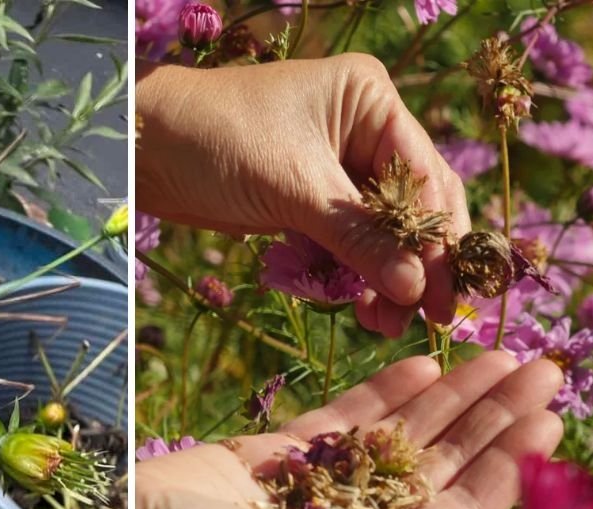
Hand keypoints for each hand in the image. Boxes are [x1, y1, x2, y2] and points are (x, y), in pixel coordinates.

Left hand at [135, 55, 469, 336]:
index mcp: (370, 100)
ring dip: (386, 278)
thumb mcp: (295, 189)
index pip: (424, 177)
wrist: (142, 150)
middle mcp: (363, 129)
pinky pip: (347, 243)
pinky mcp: (308, 201)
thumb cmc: (217, 141)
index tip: (449, 297)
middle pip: (411, 207)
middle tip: (428, 320)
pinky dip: (353, 275)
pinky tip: (361, 309)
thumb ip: (359, 239)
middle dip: (417, 264)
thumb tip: (418, 289)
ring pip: (381, 231)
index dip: (440, 240)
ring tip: (384, 325)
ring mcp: (336, 167)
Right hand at [135, 353, 563, 508]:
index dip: (511, 463)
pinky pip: (350, 417)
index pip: (466, 507)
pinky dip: (387, 390)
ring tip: (498, 354)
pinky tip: (424, 363)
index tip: (550, 416)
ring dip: (453, 396)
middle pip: (447, 463)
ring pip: (406, 434)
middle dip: (494, 417)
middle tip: (543, 366)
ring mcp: (328, 484)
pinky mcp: (286, 453)